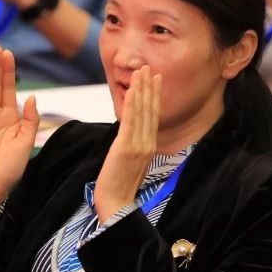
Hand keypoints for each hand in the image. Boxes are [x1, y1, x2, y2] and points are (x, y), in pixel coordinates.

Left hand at [93, 65, 160, 222]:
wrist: (116, 204)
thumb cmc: (120, 187)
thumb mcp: (132, 164)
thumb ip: (135, 148)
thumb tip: (132, 138)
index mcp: (149, 147)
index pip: (153, 116)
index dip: (155, 96)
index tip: (156, 79)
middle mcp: (148, 144)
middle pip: (150, 110)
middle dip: (150, 87)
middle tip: (149, 68)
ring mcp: (138, 145)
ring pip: (142, 112)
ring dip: (141, 90)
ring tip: (141, 72)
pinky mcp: (126, 148)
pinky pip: (130, 122)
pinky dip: (132, 104)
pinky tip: (132, 90)